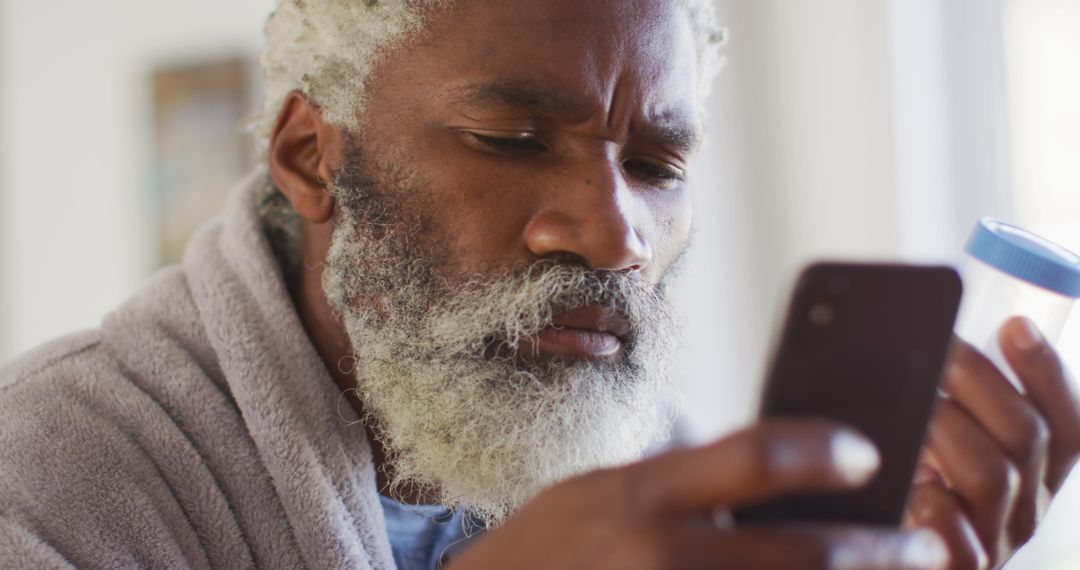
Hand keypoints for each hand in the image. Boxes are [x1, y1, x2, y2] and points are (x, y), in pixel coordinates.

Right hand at [449, 420, 947, 569]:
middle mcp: (659, 555)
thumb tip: (780, 477)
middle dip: (878, 552)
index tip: (868, 451)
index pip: (753, 456)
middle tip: (927, 546)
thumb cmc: (552, 544)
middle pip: (800, 555)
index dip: (822, 450)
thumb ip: (684, 482)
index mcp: (640, 494)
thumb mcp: (607, 488)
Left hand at [904, 317, 1079, 568]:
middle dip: (979, 379)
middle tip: (937, 348)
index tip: (1015, 325)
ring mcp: (996, 541)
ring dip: (948, 425)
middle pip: (1027, 435)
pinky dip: (934, 505)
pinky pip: (961, 540)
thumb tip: (918, 335)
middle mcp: (1027, 507)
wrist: (888, 555)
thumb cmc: (903, 488)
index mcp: (1036, 474)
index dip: (1048, 372)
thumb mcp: (934, 440)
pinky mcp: (961, 567)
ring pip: (994, 474)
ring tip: (913, 402)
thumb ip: (943, 400)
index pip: (1069, 423)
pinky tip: (911, 482)